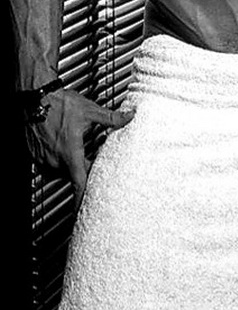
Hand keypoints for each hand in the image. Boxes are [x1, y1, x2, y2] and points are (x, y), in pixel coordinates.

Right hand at [25, 89, 133, 208]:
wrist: (36, 98)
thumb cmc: (59, 104)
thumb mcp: (91, 111)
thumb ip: (112, 118)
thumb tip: (130, 117)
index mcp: (70, 153)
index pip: (79, 183)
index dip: (82, 199)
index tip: (84, 211)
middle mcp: (55, 160)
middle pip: (73, 174)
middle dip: (83, 168)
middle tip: (91, 155)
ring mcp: (44, 158)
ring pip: (61, 169)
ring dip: (71, 162)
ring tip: (76, 144)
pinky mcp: (36, 154)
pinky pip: (49, 163)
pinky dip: (58, 157)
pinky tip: (63, 141)